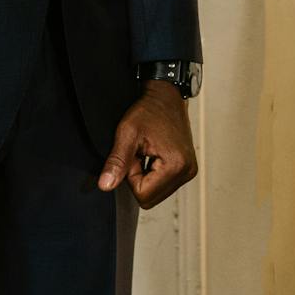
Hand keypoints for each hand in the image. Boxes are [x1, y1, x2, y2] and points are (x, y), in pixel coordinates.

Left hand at [96, 82, 197, 207]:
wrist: (165, 96)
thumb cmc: (149, 110)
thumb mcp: (127, 133)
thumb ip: (116, 162)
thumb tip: (105, 185)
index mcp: (176, 165)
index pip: (143, 195)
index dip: (130, 176)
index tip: (134, 154)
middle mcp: (187, 171)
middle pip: (150, 198)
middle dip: (138, 179)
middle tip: (139, 153)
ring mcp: (189, 171)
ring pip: (156, 194)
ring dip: (145, 177)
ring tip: (147, 152)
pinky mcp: (186, 169)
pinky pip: (163, 185)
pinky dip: (153, 174)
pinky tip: (153, 155)